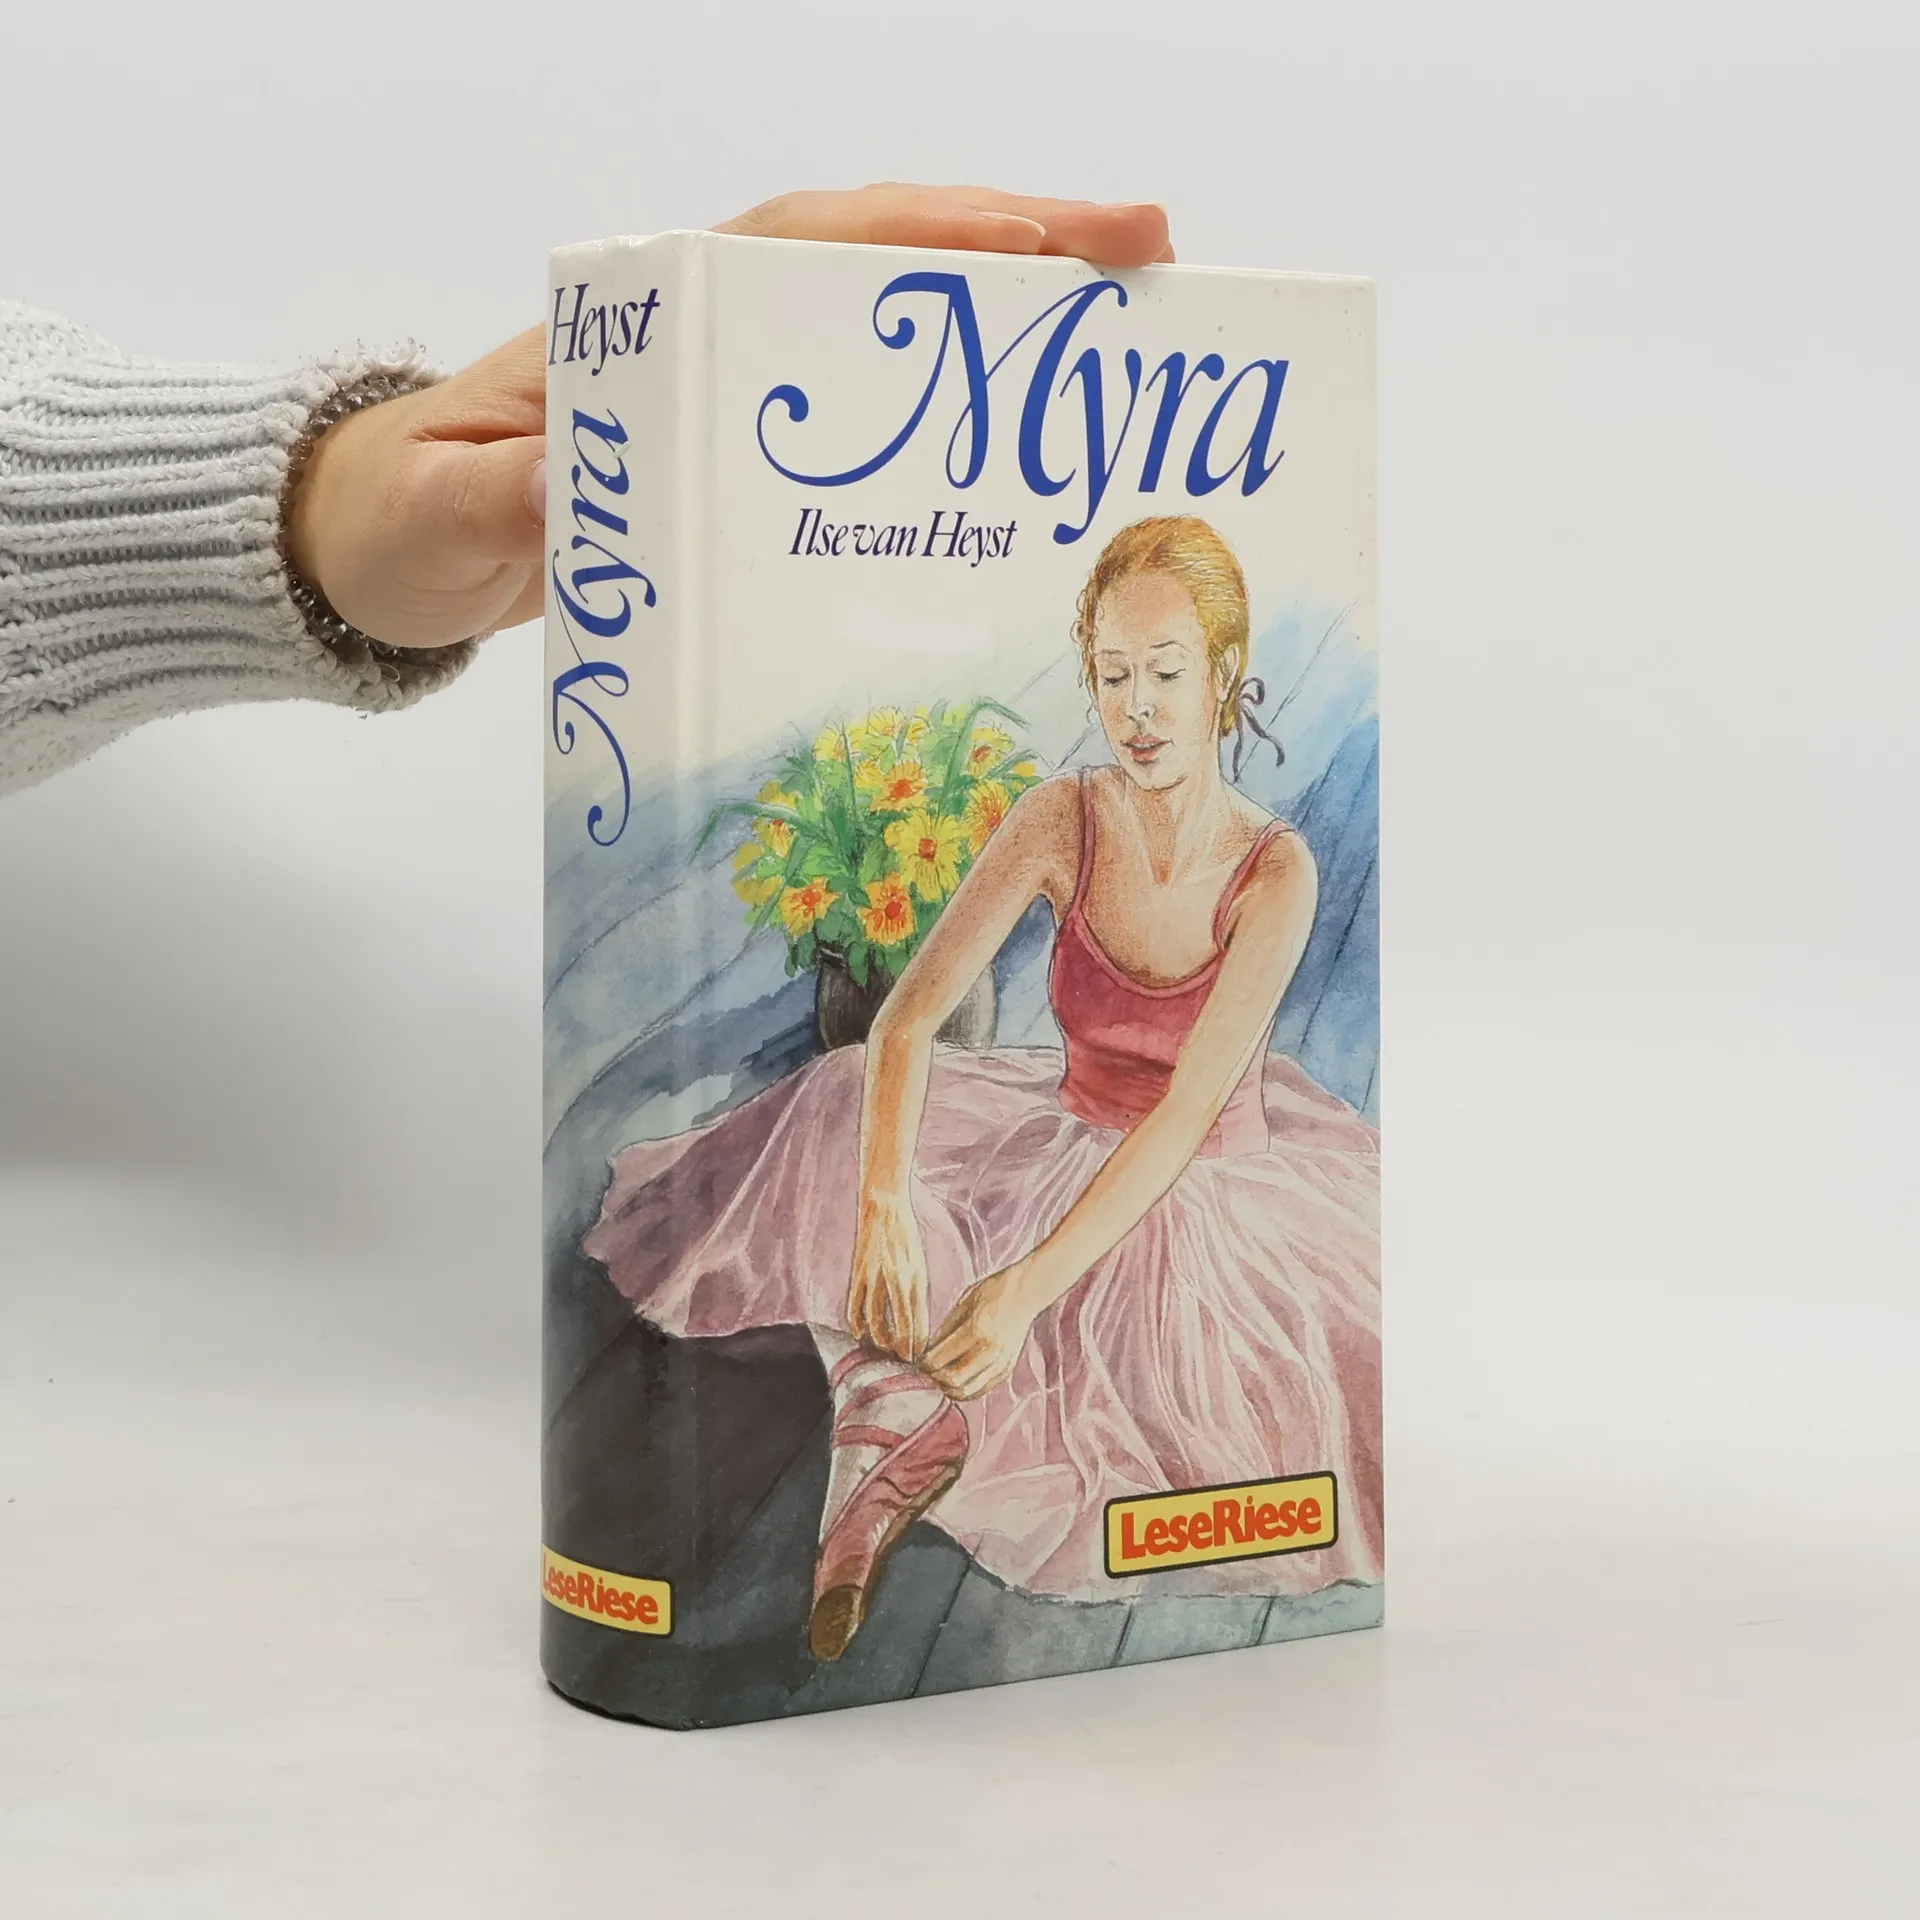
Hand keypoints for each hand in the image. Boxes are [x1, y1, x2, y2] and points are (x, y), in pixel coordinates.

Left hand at [285, 183, 1172, 651]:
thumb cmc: (407, 512)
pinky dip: (952, 425)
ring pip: (891, 334)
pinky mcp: (750, 462)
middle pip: (882, 267)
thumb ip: (498, 498)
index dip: (930, 236)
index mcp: (650, 324)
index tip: (1042, 240)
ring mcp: (739, 397)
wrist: (389, 551)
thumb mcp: (440, 511)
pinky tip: (1028, 458)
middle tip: (1150, 258)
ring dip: (1008, 331)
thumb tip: (569, 488)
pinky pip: (871, 424)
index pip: (804, 247)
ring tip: (1128, 341)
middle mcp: (712, 338)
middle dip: (1019, 253)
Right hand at [847, 1190, 930, 1360]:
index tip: (919, 1362)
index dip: (917, 1346)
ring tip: (885, 1355)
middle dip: (901, 1350)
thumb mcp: (919, 1263)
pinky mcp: (856, 1275)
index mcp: (914, 1276)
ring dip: (880, 1343)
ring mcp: (873, 1278)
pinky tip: (862, 1337)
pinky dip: (858, 1327)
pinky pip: (854, 1310)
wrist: (882, 1203)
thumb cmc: (904, 1234)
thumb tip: (916, 1322)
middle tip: (904, 1365)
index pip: (917, 1322)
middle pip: (897, 1328)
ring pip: (874, 1323)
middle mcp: (894, 1280)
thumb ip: (916, 1291)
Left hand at [923, 1264, 1040, 1399]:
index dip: (924, 1364)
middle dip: (935, 1378)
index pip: (940, 1359)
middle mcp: (990, 1350)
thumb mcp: (964, 1302)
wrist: (1026, 1293)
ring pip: (968, 1391)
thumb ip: (946, 1328)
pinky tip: (958, 1378)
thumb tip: (928, 1350)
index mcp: (976, 1329)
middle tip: (928, 1370)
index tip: (918, 1360)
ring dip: (949, 1388)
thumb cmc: (994, 1291)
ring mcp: (1001, 1362)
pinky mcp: (1006, 1369)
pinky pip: (981, 1389)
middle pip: (953, 1381)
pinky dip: (966, 1389)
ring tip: (941, 1376)